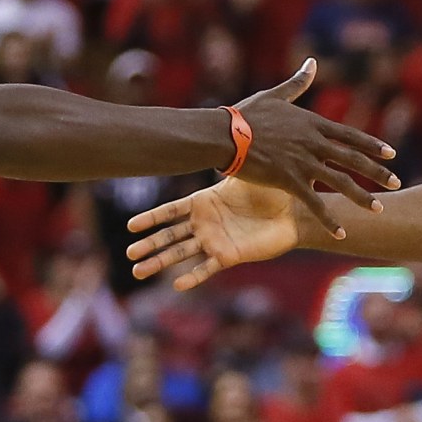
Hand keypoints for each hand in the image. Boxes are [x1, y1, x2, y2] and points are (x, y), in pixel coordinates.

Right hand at [128, 178, 300, 290]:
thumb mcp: (244, 173)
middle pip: (170, 236)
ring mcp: (214, 241)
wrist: (291, 213)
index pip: (171, 211)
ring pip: (182, 254)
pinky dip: (193, 276)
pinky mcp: (228, 256)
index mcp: (203, 202)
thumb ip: (228, 163)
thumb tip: (216, 137)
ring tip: (139, 272)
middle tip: (129, 253)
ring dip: (161, 262)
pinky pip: (207, 268)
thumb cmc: (270, 190)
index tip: (131, 226)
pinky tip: (177, 285)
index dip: (151, 218)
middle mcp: (204, 223)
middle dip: (150, 244)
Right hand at [233, 59, 398, 236]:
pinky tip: (342, 232)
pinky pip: (314, 203)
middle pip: (353, 159)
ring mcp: (303, 162)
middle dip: (377, 172)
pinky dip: (329, 219)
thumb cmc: (245, 114)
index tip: (391, 153)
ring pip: (340, 182)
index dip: (372, 144)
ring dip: (361, 196)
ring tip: (379, 209)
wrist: (224, 135)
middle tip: (396, 183)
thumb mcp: (275, 95)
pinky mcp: (290, 181)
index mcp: (312, 123)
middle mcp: (313, 143)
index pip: (350, 135)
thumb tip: (312, 62)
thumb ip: (298, 83)